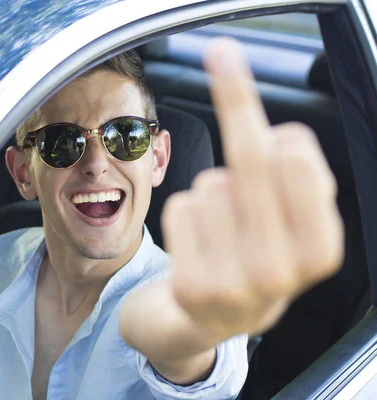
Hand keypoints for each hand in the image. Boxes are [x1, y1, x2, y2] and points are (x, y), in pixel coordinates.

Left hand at [161, 37, 343, 342]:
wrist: (215, 319)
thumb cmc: (258, 255)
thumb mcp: (297, 226)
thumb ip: (300, 180)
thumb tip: (279, 137)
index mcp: (321, 251)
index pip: (296, 160)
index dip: (274, 121)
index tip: (241, 71)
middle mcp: (282, 271)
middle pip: (253, 159)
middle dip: (236, 94)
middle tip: (223, 51)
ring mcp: (235, 284)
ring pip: (213, 183)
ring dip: (214, 193)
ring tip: (223, 229)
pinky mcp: (192, 286)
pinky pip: (183, 206)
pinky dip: (187, 214)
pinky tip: (198, 246)